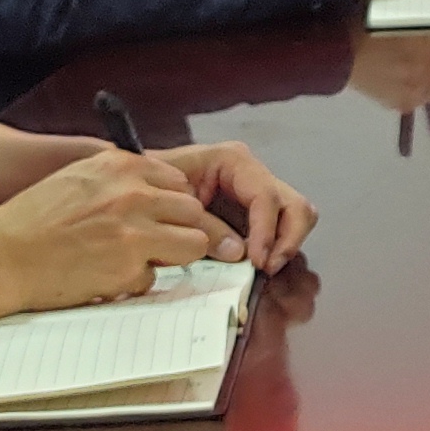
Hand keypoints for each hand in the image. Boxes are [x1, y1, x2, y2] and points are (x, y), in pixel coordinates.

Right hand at [0, 147, 239, 311]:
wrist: (0, 256)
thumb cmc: (33, 220)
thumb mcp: (79, 179)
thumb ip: (121, 180)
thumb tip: (162, 192)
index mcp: (120, 165)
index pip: (180, 181)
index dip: (172, 204)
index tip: (159, 217)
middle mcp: (132, 192)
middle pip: (193, 212)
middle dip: (178, 229)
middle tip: (151, 243)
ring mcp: (134, 230)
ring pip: (192, 244)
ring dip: (169, 256)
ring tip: (134, 260)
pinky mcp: (129, 266)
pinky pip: (155, 277)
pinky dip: (134, 281)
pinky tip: (104, 275)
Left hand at [152, 136, 313, 273]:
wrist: (132, 189)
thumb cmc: (147, 186)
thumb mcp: (170, 201)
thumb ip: (204, 225)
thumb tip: (240, 253)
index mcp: (233, 161)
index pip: (266, 196)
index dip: (266, 230)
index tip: (257, 261)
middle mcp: (253, 175)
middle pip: (294, 205)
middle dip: (288, 239)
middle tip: (266, 268)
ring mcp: (257, 196)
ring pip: (297, 217)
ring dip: (286, 245)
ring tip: (264, 269)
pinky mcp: (254, 216)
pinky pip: (282, 231)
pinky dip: (277, 250)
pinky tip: (256, 266)